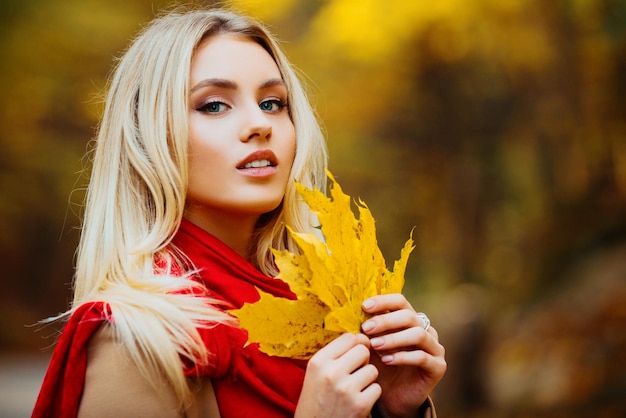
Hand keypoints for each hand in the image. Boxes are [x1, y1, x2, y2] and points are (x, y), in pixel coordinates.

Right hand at [295, 333, 381, 417]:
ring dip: (367, 379)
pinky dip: (370, 395)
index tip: (355, 352)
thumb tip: (361, 338)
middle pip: (363, 350)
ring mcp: (346, 389)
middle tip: (355, 371)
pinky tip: (358, 401)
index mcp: (319, 362)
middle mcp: (331, 372)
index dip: (356, 343)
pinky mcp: (360, 405)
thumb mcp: (315, 374)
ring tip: (355, 388)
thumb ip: (334, 355)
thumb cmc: (316, 400)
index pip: (348, 337)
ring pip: (372, 370)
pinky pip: (377, 388)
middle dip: (363, 360)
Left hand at [361, 294, 446, 417]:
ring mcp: (434, 348)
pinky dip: (402, 357)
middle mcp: (426, 330)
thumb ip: (368, 331)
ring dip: (394, 338)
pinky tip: (386, 360)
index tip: (364, 306)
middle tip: (366, 328)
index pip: (400, 301)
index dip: (384, 301)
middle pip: (409, 316)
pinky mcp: (438, 366)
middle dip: (385, 320)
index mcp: (410, 320)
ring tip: (374, 345)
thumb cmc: (381, 367)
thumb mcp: (371, 346)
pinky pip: (422, 357)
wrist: (392, 398)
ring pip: (418, 334)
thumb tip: (352, 314)